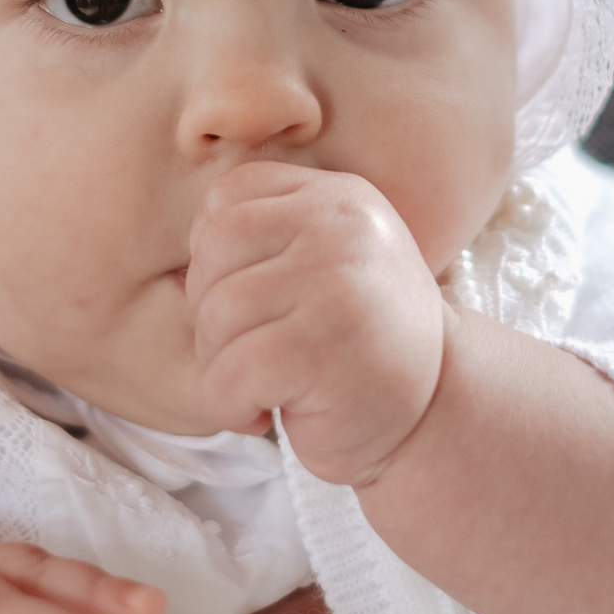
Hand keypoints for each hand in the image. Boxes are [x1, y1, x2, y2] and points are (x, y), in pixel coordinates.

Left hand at [187, 161, 443, 484]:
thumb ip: (267, 238)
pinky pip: (230, 374)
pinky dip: (231, 405)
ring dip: (221, 367)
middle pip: (212, 255)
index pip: (228, 198)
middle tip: (250, 354)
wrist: (435, 416)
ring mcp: (337, 285)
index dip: (213, 256)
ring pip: (216, 317)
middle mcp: (342, 227)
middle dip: (210, 316)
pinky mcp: (324, 350)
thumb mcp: (326, 264)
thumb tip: (177, 262)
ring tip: (263, 386)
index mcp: (338, 197)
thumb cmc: (358, 345)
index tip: (248, 302)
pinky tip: (265, 413)